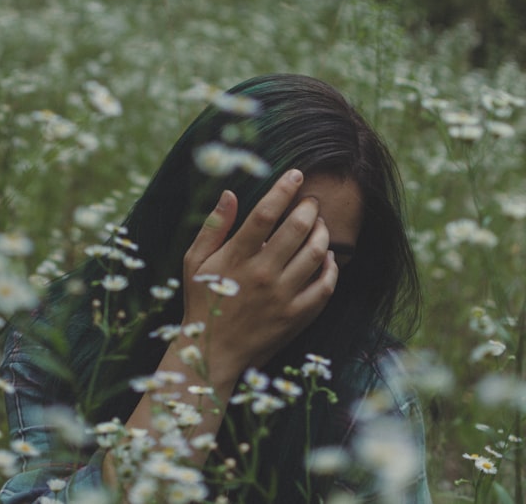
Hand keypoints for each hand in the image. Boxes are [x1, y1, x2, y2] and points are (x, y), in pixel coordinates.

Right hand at [181, 169, 337, 384]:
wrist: (213, 352)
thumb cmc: (202, 301)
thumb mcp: (195, 261)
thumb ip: (213, 227)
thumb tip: (229, 193)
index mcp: (236, 258)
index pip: (265, 214)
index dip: (282, 190)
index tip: (295, 174)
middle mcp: (262, 275)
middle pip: (296, 229)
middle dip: (309, 207)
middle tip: (311, 201)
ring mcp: (282, 297)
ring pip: (315, 254)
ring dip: (322, 233)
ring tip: (319, 225)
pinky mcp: (296, 317)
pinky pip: (324, 287)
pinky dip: (330, 268)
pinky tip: (326, 257)